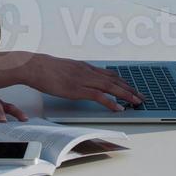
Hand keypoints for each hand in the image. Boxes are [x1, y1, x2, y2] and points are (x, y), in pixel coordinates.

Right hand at [24, 53, 143, 111]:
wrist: (34, 66)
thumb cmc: (45, 68)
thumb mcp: (64, 68)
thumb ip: (75, 73)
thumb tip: (79, 79)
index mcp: (85, 67)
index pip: (109, 74)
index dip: (122, 81)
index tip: (131, 87)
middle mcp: (87, 71)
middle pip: (114, 80)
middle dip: (129, 89)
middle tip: (140, 96)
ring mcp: (83, 80)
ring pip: (110, 87)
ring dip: (126, 95)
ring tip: (136, 102)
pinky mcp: (77, 89)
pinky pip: (99, 96)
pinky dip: (111, 102)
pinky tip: (118, 108)